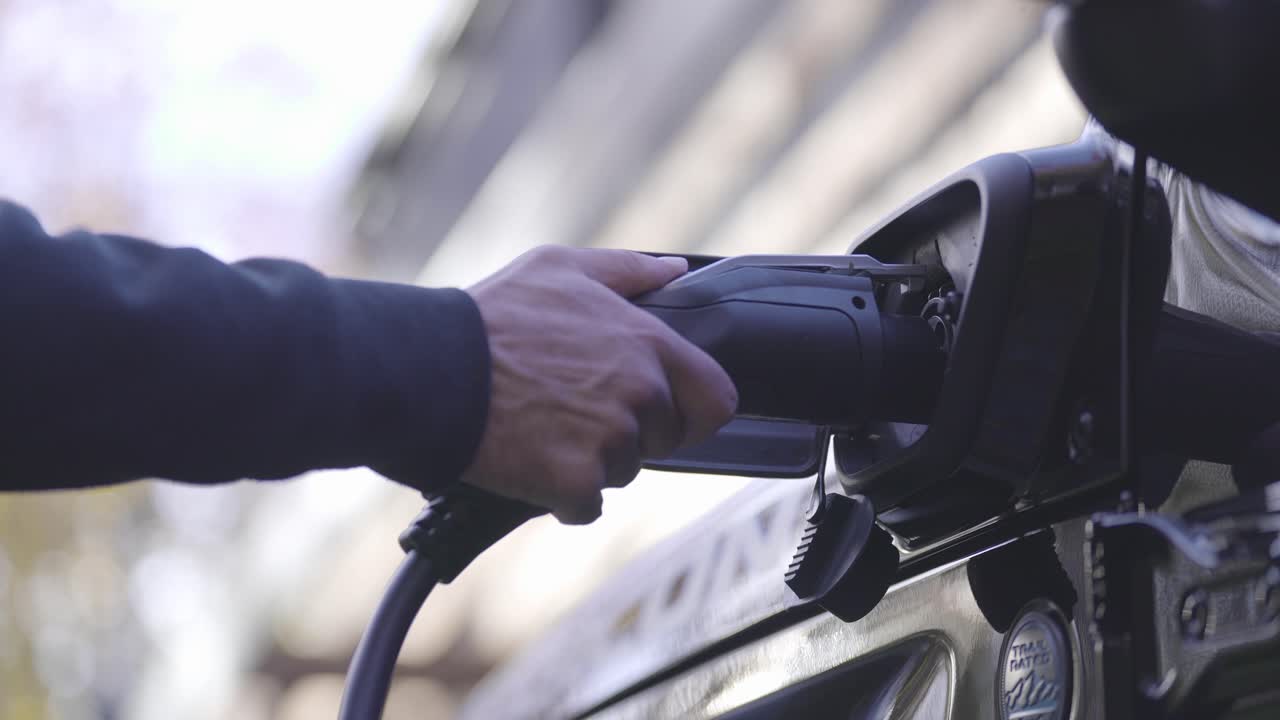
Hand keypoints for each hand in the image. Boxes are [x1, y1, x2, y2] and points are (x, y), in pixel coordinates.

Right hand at [461, 246, 737, 523]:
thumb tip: (673, 271)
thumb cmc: (491, 316)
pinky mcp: (574, 481)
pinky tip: (529, 461)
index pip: (716, 399)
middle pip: (663, 439)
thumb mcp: (561, 268)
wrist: (430, 370)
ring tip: (542, 428)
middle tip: (574, 411)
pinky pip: (586, 505)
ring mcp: (610, 440)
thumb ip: (628, 271)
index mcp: (647, 344)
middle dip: (628, 433)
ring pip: (621, 472)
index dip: (693, 410)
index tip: (666, 413)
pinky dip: (559, 495)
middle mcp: (639, 393)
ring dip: (590, 462)